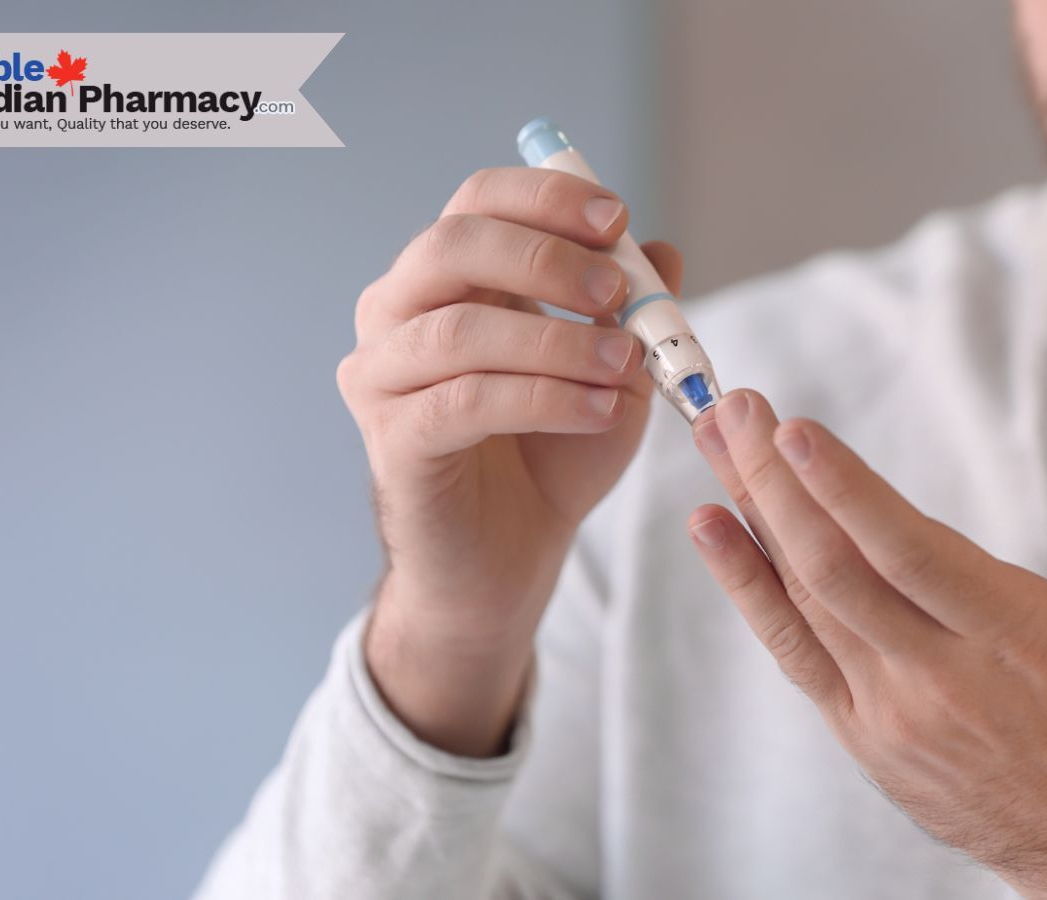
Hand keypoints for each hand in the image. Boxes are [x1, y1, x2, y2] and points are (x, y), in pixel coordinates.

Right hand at [338, 167, 681, 754]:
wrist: (509, 559)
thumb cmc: (553, 454)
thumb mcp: (612, 374)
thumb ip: (632, 312)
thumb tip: (664, 253)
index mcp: (446, 278)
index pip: (478, 201)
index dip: (546, 198)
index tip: (617, 219)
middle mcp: (397, 314)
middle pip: (453, 246)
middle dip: (546, 260)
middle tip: (619, 293)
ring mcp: (382, 376)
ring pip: (461, 329)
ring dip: (557, 341)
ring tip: (626, 366)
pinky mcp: (393, 441)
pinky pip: (464, 401)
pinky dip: (543, 399)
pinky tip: (598, 412)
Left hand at [687, 389, 1046, 898]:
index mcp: (1018, 641)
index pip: (914, 555)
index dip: (848, 492)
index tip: (793, 431)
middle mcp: (943, 676)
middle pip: (837, 568)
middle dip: (775, 481)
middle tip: (733, 406)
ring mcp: (894, 710)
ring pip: (806, 600)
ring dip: (754, 514)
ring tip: (712, 440)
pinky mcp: (866, 733)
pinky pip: (795, 652)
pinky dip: (748, 589)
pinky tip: (714, 531)